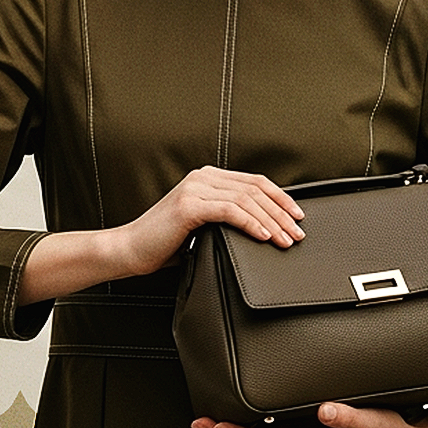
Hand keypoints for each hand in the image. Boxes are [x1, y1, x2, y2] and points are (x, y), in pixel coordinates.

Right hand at [112, 166, 305, 276]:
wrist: (129, 249)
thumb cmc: (164, 243)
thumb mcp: (202, 226)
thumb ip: (225, 218)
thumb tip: (262, 228)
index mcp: (207, 178)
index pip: (254, 182)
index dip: (280, 198)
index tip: (297, 216)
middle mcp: (202, 177)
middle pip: (255, 189)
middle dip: (282, 212)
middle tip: (298, 232)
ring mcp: (195, 189)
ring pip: (246, 200)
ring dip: (271, 221)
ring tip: (286, 239)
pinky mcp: (189, 205)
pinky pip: (230, 211)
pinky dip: (251, 223)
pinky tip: (264, 236)